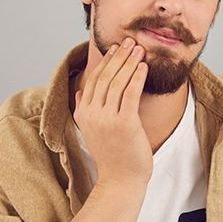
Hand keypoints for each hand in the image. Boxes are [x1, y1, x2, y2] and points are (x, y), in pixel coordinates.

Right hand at [74, 37, 152, 186]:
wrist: (121, 180)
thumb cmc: (112, 154)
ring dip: (130, 62)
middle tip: (130, 41)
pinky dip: (137, 78)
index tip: (115, 47)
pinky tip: (143, 67)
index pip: (93, 80)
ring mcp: (106, 120)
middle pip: (105, 77)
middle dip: (119, 56)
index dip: (106, 61)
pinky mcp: (124, 124)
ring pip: (118, 83)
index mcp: (83, 113)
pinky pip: (130, 94)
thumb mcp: (92, 130)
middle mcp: (92, 114)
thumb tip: (79, 91)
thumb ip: (84, 109)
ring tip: (139, 50)